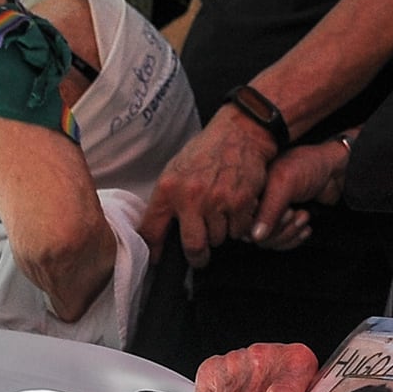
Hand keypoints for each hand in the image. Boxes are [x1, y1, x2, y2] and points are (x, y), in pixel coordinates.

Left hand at [138, 110, 276, 266]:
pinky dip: (238, 226)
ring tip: (221, 215)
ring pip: (218, 239)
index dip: (154, 250)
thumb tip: (160, 229)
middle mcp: (191, 197)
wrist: (240, 133)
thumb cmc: (207, 151)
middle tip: (199, 257)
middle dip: (197, 256)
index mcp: (168, 188)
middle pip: (193, 246)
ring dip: (220, 233)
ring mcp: (217, 201)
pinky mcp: (240, 203)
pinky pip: (238, 231)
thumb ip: (168, 199)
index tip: (157, 258)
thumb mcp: (176, 169)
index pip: (152, 231)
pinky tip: (236, 210)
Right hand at [251, 137, 351, 250]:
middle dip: (281, 229)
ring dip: (290, 233)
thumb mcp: (286, 183)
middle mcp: (257, 203)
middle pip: (256, 235)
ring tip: (303, 216)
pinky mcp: (285, 223)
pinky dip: (295, 238)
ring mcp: (271, 214)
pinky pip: (282, 242)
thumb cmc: (309, 166)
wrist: (334, 169)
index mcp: (250, 189)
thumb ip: (270, 209)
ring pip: (270, 241)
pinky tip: (305, 228)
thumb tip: (256, 236)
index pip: (242, 220)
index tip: (283, 212)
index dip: (262, 224)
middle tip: (294, 213)